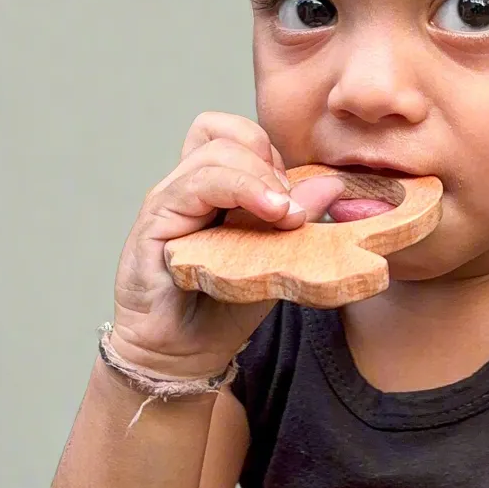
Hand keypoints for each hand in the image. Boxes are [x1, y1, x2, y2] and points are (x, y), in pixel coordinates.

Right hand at [111, 112, 343, 376]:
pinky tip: (270, 213)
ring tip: (283, 215)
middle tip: (289, 209)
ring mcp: (169, 199)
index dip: (274, 155)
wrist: (186, 354)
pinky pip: (197, 184)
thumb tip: (333, 184)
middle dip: (270, 163)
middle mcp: (189, 185)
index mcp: (215, 186)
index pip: (241, 135)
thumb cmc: (225, 307)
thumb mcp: (276, 257)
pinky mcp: (155, 220)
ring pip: (217, 152)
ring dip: (261, 178)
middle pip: (229, 133)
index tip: (297, 198)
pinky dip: (240, 189)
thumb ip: (299, 220)